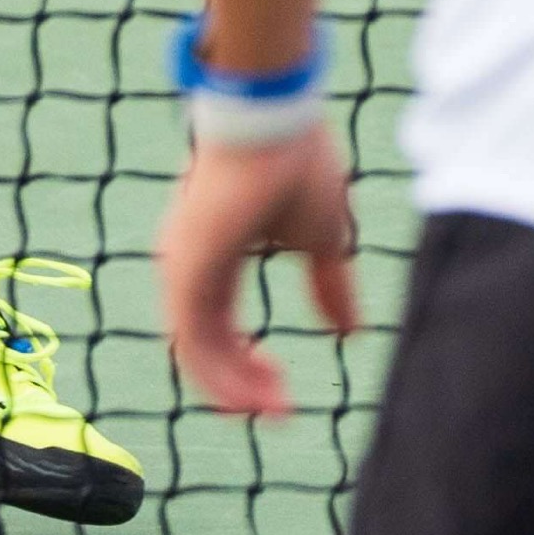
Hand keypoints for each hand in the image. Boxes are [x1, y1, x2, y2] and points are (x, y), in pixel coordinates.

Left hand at [155, 125, 365, 415]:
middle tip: (281, 413)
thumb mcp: (323, 237)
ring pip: (197, 352)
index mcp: (217, 256)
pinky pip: (194, 342)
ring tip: (274, 411)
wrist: (274, 121)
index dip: (250, 364)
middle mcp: (190, 268)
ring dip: (233, 389)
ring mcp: (183, 270)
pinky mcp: (185, 271)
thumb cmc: (296, 163)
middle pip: (206, 347)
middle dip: (243, 385)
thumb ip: (330, 286)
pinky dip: (221, 375)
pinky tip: (254, 394)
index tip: (283, 391)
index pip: (222, 326)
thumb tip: (350, 331)